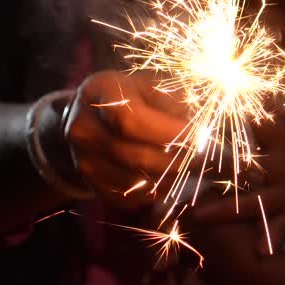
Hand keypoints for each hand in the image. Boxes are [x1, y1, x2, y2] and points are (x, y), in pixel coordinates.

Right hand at [62, 70, 189, 208]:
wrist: (94, 116)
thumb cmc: (135, 95)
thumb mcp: (155, 85)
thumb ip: (177, 102)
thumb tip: (202, 131)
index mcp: (100, 90)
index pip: (131, 120)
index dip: (168, 132)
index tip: (198, 136)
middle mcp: (82, 126)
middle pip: (135, 156)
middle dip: (177, 159)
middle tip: (201, 156)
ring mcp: (82, 159)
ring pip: (136, 182)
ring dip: (169, 178)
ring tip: (185, 164)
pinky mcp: (90, 184)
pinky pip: (130, 198)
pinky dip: (155, 191)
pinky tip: (165, 175)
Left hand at [189, 116, 284, 249]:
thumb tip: (267, 92)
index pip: (253, 125)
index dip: (227, 120)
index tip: (199, 119)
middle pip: (242, 164)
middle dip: (211, 166)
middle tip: (181, 165)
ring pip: (252, 202)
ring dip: (223, 209)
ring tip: (197, 215)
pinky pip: (283, 229)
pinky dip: (273, 240)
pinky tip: (259, 253)